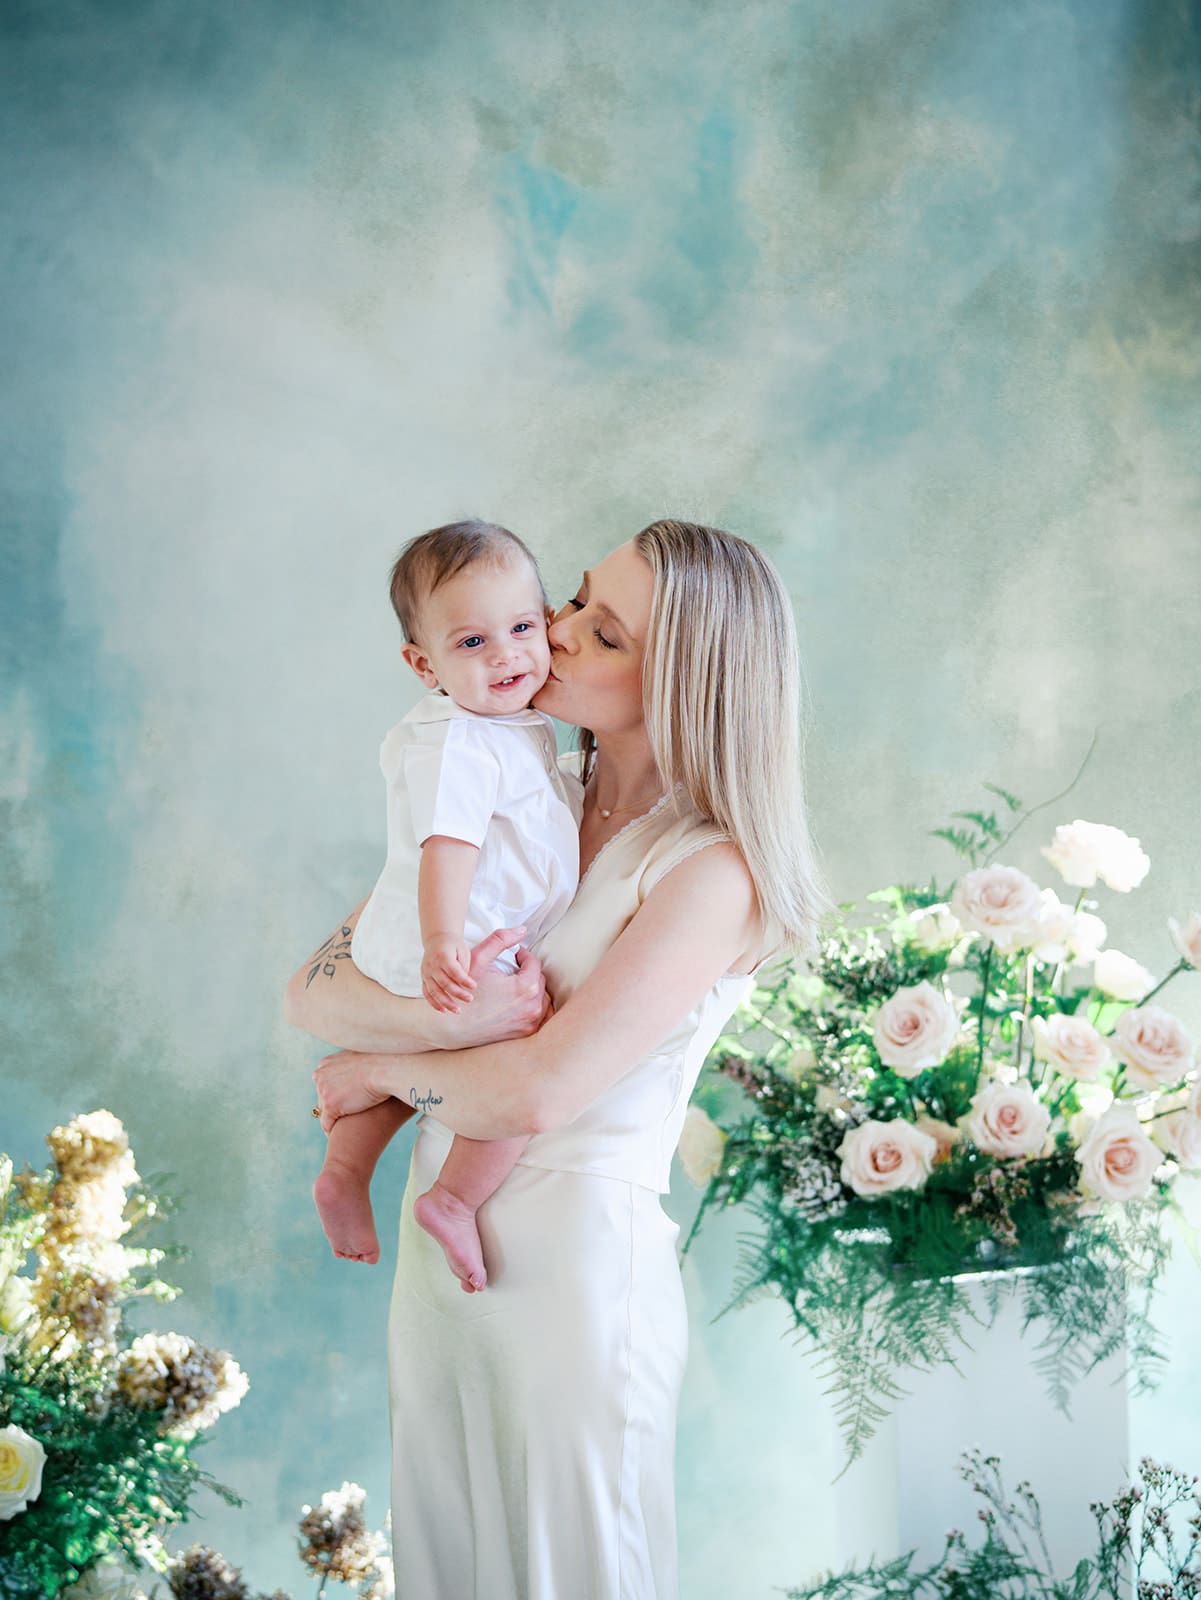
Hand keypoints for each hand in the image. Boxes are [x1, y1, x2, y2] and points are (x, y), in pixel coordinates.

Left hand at [313, 1050, 390, 1130]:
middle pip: (321, 1098)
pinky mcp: (330, 1105)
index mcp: (325, 1064)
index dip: (334, 1094)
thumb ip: (349, 1065)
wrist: (384, 1069)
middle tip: (343, 1118)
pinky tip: (337, 1136)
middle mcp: (320, 1075)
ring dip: (332, 1119)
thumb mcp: (358, 1058)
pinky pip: (326, 1123)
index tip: (343, 1103)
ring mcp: (324, 1090)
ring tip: (341, 1129)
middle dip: (332, 1107)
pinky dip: (330, 1131)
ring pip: (323, 1111)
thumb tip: (353, 1071)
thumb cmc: (379, 1064)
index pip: (324, 1084)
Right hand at [421, 935, 475, 1012]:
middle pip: (444, 983)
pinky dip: (434, 1003)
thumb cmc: (453, 946)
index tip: (474, 986)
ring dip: (446, 1002)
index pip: (454, 971)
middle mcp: (432, 965)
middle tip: (470, 999)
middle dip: (458, 993)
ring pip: (434, 991)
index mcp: (443, 956)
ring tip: (457, 1010)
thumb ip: (463, 967)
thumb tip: (464, 985)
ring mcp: (426, 973)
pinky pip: (426, 993)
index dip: (464, 980)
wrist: (437, 939)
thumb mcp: (462, 951)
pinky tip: (443, 1010)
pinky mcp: (423, 978)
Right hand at [430, 926, 551, 1047]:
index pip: (534, 963)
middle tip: (512, 969)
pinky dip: (532, 1005)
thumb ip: (501, 939)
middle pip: (539, 980)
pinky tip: (517, 1001)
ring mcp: (531, 1022)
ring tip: (513, 984)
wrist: (453, 1027)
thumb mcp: (479, 959)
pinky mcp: (527, 1032)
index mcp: (526, 987)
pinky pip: (539, 1014)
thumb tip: (523, 930)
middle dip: (528, 972)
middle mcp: (533, 1006)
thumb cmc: (465, 991)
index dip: (523, 956)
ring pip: (541, 997)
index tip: (514, 956)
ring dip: (532, 988)